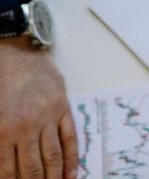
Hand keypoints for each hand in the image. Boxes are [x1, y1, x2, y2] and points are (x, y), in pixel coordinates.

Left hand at [0, 38, 76, 178]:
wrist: (17, 52)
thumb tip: (4, 167)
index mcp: (1, 132)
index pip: (8, 173)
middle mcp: (24, 129)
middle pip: (31, 170)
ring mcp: (46, 119)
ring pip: (52, 157)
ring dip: (54, 178)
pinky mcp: (62, 109)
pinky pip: (69, 139)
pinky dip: (72, 159)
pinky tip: (71, 174)